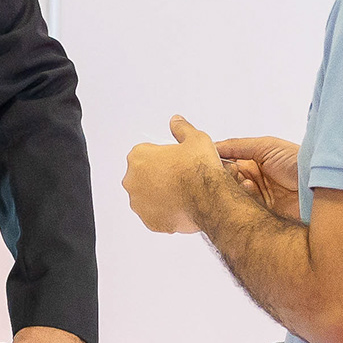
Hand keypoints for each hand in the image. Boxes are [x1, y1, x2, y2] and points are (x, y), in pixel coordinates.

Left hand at [121, 115, 231, 234]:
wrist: (209, 198)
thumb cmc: (200, 169)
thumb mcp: (195, 138)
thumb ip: (181, 128)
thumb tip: (176, 121)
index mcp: (138, 157)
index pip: (146, 153)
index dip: (163, 157)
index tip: (175, 161)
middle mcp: (132, 180)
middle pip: (144, 176)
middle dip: (159, 176)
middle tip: (180, 177)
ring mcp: (139, 203)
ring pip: (148, 197)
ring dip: (160, 194)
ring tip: (182, 193)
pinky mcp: (149, 221)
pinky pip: (156, 215)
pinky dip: (166, 212)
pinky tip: (181, 206)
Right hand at [212, 135, 299, 218]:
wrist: (318, 184)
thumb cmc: (296, 160)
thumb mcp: (266, 146)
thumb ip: (237, 146)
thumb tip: (213, 145)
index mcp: (254, 163)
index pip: (228, 164)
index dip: (219, 163)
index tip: (213, 161)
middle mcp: (254, 180)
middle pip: (228, 181)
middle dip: (226, 177)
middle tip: (231, 173)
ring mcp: (258, 198)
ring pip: (234, 195)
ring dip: (236, 188)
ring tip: (246, 183)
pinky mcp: (263, 213)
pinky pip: (245, 209)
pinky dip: (244, 201)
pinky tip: (250, 192)